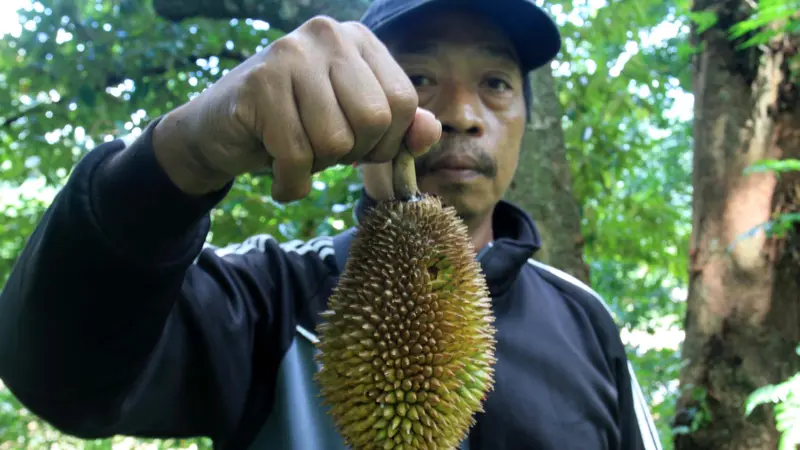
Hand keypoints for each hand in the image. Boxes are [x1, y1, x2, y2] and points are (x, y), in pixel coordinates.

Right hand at [152, 15, 441, 200]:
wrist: (218, 131)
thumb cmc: (296, 126)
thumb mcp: (355, 125)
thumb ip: (399, 127)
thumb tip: (431, 131)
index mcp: (359, 40)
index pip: (403, 102)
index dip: (386, 142)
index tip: (358, 147)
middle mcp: (328, 35)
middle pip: (373, 120)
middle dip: (352, 155)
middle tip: (322, 151)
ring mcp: (290, 53)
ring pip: (335, 141)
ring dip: (317, 168)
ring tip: (295, 152)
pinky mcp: (259, 83)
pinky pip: (296, 156)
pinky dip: (291, 184)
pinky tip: (279, 176)